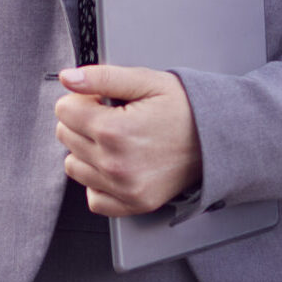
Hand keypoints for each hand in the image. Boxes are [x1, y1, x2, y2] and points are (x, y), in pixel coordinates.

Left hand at [54, 65, 202, 215]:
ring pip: (73, 166)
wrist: (217, 140)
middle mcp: (115, 164)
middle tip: (114, 116)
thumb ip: (102, 77)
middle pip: (65, 136)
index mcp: (114, 131)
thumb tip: (68, 78)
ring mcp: (124, 189)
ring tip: (116, 139)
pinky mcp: (133, 204)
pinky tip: (116, 164)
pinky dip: (98, 181)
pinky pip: (93, 197)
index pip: (64, 110)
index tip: (102, 99)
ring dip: (86, 150)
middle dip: (83, 121)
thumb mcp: (146, 80)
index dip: (83, 98)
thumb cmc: (185, 109)